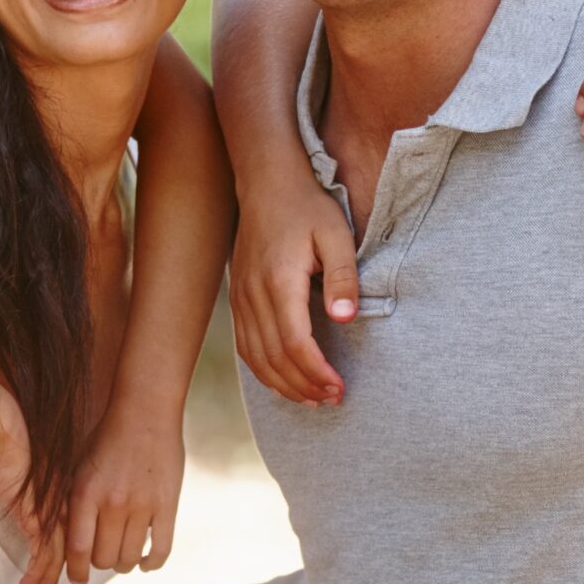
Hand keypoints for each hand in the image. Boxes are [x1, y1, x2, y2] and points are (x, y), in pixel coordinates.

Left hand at [44, 407, 184, 583]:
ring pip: (130, 557)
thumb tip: (66, 541)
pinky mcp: (168, 504)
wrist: (145, 412)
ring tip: (123, 556)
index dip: (76, 571)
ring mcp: (143, 504)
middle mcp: (113, 502)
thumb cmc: (107, 439)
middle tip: (102, 558)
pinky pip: (161, 548)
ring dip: (124, 563)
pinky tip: (146, 563)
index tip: (77, 577)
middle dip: (101, 564)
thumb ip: (73, 503)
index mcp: (85, 493)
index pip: (78, 549)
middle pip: (104, 558)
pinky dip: (152, 563)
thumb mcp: (79, 468)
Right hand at [229, 160, 357, 405]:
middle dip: (304, 385)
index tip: (339, 387)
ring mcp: (241, 298)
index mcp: (279, 280)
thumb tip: (345, 319)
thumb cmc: (308, 207)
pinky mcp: (238, 299)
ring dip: (283, 385)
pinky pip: (245, 347)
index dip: (315, 371)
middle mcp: (254, 294)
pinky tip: (285, 381)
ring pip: (256, 358)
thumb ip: (344, 277)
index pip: (293, 342)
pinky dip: (264, 371)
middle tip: (333, 399)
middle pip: (274, 358)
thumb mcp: (336, 235)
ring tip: (313, 399)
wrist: (268, 184)